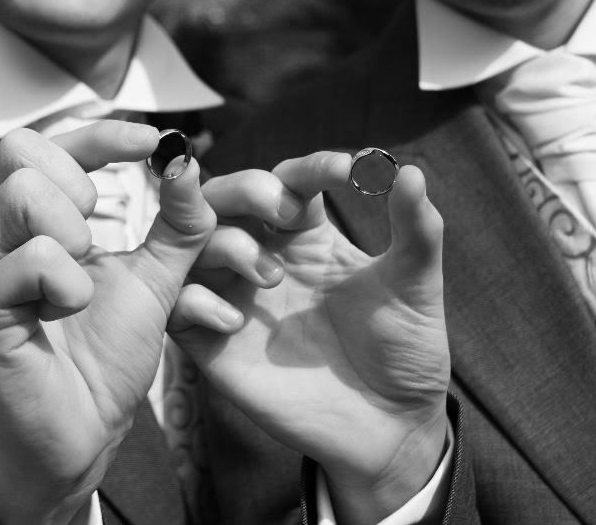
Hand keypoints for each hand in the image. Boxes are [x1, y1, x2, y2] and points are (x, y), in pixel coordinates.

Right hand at [0, 122, 217, 524]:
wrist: (88, 428)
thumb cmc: (109, 351)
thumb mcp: (157, 277)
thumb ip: (178, 224)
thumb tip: (188, 161)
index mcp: (28, 223)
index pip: (45, 144)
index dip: (99, 132)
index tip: (150, 140)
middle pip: (17, 151)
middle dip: (78, 182)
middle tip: (96, 235)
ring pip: (19, 194)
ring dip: (74, 232)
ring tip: (82, 282)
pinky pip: (31, 259)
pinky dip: (70, 283)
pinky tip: (67, 313)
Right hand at [172, 151, 449, 523]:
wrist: (389, 428)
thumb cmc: (404, 352)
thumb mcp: (416, 287)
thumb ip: (417, 229)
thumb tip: (408, 170)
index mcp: (309, 237)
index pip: (291, 181)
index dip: (311, 166)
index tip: (348, 169)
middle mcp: (265, 257)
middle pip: (227, 197)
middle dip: (247, 188)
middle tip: (284, 210)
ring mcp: (237, 297)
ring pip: (195, 242)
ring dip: (226, 243)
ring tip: (273, 278)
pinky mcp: (216, 344)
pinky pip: (178, 307)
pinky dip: (195, 300)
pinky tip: (237, 320)